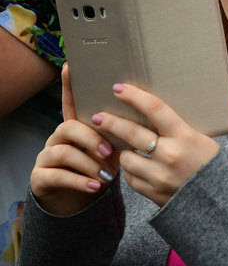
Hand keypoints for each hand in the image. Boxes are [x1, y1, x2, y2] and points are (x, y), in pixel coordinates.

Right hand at [30, 64, 120, 215]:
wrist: (78, 199)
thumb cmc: (100, 168)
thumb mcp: (112, 149)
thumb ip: (120, 133)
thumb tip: (148, 118)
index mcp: (77, 126)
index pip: (72, 102)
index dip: (70, 85)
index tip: (70, 66)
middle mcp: (58, 137)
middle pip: (70, 127)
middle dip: (92, 138)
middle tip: (109, 151)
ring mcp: (46, 156)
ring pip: (64, 152)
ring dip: (88, 163)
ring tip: (107, 174)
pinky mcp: (41, 177)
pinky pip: (58, 175)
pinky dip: (80, 181)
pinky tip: (96, 185)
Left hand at [90, 83, 221, 206]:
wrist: (220, 200)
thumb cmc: (211, 165)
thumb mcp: (201, 140)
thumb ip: (177, 130)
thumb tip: (151, 115)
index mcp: (185, 136)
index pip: (155, 109)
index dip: (134, 96)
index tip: (118, 89)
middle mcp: (170, 154)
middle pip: (131, 132)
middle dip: (111, 122)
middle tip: (98, 117)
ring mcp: (159, 175)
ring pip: (126, 158)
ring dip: (126, 153)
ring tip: (131, 151)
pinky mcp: (152, 192)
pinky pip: (130, 178)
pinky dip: (133, 172)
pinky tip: (141, 169)